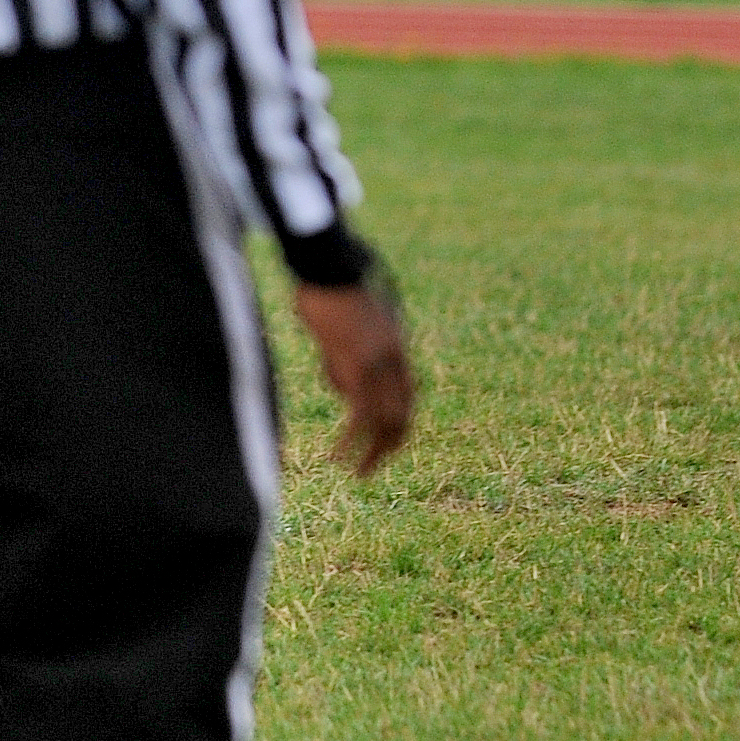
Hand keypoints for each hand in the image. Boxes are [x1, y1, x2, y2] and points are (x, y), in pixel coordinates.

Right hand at [293, 266, 415, 475]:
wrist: (330, 265)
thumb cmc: (333, 289)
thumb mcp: (351, 327)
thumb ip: (353, 358)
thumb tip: (345, 389)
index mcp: (398, 348)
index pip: (409, 398)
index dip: (400, 426)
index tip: (388, 445)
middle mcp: (395, 359)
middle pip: (402, 415)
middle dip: (389, 447)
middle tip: (373, 470)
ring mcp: (378, 364)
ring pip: (383, 421)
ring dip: (371, 453)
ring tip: (358, 475)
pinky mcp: (357, 366)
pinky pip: (359, 415)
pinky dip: (349, 441)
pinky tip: (336, 457)